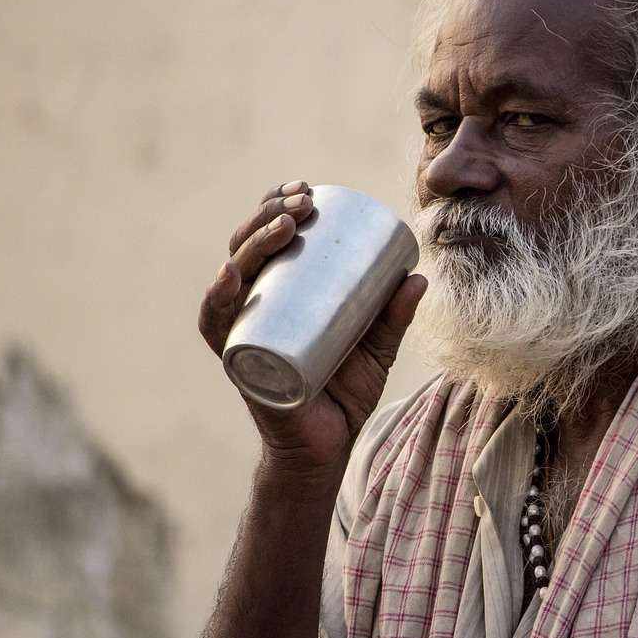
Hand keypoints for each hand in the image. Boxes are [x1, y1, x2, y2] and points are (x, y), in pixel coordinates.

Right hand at [198, 180, 426, 473]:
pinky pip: (217, 325)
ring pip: (234, 274)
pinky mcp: (240, 359)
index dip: (278, 206)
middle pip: (249, 247)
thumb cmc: (345, 394)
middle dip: (270, 214)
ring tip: (285, 224)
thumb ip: (395, 315)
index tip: (308, 190)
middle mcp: (254, 307)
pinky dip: (219, 299)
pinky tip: (231, 275)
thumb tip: (420, 276)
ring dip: (253, 242)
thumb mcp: (376, 347)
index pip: (269, 239)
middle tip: (304, 202)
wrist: (327, 447)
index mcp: (281, 294)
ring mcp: (242, 331)